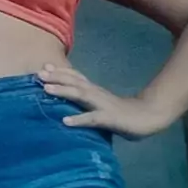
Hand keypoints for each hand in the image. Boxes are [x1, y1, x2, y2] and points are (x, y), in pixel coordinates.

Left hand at [38, 64, 165, 139]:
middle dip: (56, 77)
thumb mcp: (101, 104)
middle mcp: (97, 93)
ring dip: (63, 91)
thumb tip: (69, 102)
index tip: (44, 66)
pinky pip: (92, 119)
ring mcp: (103, 105)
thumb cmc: (122, 113)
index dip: (61, 71)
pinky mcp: (110, 119)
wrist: (148, 117)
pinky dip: (78, 119)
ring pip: (81, 95)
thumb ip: (87, 101)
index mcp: (95, 90)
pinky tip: (65, 121)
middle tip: (38, 74)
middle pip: (75, 82)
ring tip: (46, 90)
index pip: (76, 77)